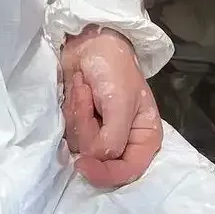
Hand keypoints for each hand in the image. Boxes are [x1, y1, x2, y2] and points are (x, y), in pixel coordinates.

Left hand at [61, 27, 162, 189]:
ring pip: (82, 147)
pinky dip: (71, 110)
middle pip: (100, 160)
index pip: (127, 171)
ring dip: (79, 114)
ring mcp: (101, 133)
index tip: (82, 164)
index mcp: (144, 138)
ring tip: (84, 87)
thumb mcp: (120, 104)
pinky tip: (78, 87)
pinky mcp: (82, 123)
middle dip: (88, 128)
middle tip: (87, 97)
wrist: (90, 39)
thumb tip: (92, 159)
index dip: (105, 174)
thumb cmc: (114, 67)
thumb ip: (112, 140)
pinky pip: (70, 134)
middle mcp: (124, 141)